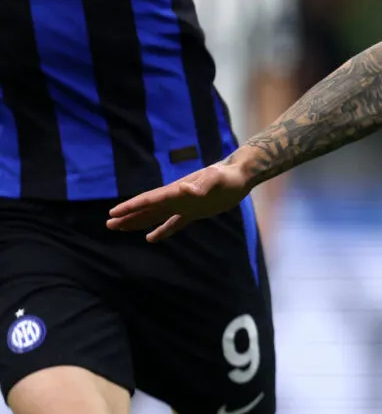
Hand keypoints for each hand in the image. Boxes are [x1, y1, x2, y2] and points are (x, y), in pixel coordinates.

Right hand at [106, 161, 252, 241]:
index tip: (113, 213)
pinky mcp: (194, 212)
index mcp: (176, 191)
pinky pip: (174, 223)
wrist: (240, 175)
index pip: (149, 200)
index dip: (131, 207)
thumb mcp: (216, 180)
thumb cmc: (228, 176)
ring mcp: (184, 205)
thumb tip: (184, 190)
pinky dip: (162, 230)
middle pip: (147, 209)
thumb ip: (202, 184)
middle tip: (109, 224)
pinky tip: (151, 238)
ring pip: (156, 216)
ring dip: (138, 222)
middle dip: (128, 216)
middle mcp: (176, 198)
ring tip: (120, 228)